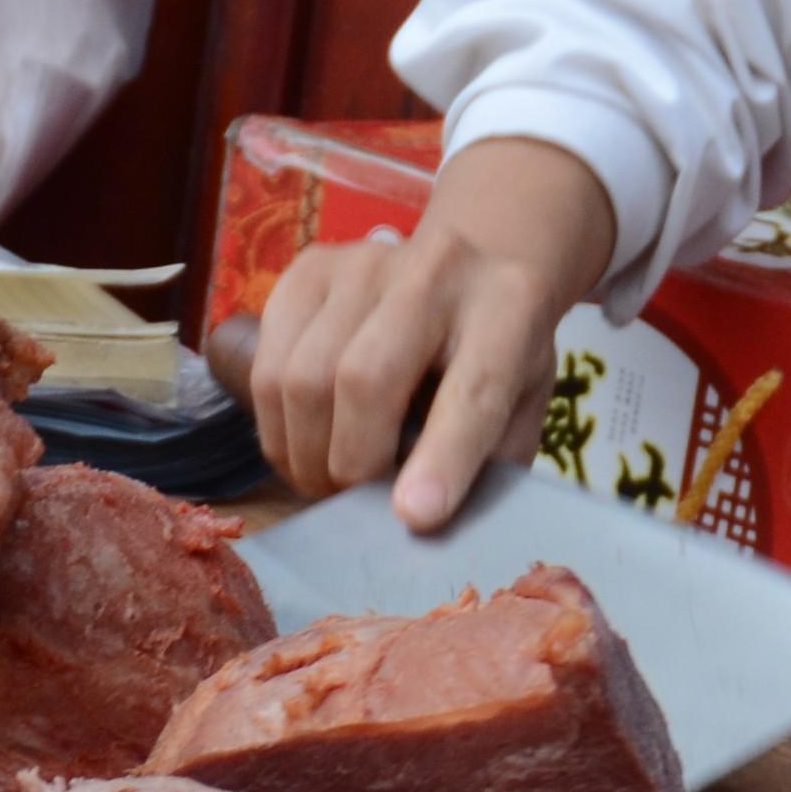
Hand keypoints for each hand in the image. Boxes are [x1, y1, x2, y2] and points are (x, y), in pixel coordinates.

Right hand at [242, 136, 619, 524]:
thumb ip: (489, 464)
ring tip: (326, 476)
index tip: (415, 517)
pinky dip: (276, 426)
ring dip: (304, 453)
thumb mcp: (523, 406)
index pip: (472, 389)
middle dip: (350, 464)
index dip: (442, 458)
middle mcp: (436, 269)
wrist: (472, 266)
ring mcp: (363, 263)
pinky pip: (267, 366)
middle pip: (363, 379)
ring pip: (301, 378)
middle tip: (355, 498)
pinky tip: (303, 439)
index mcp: (509, 309)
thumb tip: (423, 527)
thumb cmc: (498, 354)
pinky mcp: (308, 270)